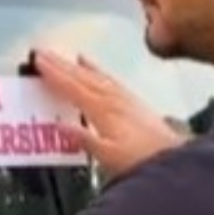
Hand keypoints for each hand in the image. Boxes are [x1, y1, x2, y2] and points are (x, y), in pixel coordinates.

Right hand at [34, 49, 189, 181]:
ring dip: (77, 65)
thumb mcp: (108, 156)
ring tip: (62, 56)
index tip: (38, 61)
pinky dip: (98, 70)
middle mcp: (114, 99)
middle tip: (42, 53)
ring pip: (96, 76)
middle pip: (83, 77)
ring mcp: (125, 98)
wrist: (175, 160)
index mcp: (103, 111)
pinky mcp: (134, 102)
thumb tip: (60, 125)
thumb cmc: (140, 161)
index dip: (54, 74)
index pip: (73, 88)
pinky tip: (94, 67)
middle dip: (61, 65)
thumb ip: (84, 139)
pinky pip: (110, 80)